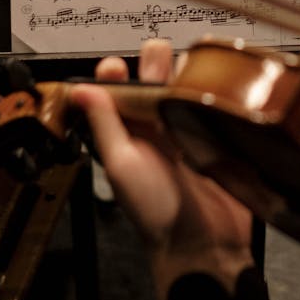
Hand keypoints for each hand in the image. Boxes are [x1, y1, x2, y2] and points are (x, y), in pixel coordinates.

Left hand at [71, 38, 256, 299]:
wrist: (204, 244)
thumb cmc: (156, 212)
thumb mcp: (123, 164)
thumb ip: (104, 125)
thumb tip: (79, 89)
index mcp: (129, 136)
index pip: (118, 94)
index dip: (114, 74)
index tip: (115, 65)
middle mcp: (158, 132)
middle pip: (156, 84)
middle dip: (156, 64)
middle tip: (158, 55)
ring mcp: (191, 134)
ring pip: (188, 90)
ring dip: (188, 74)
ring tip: (189, 65)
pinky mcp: (219, 140)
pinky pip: (217, 108)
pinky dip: (217, 93)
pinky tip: (219, 82)